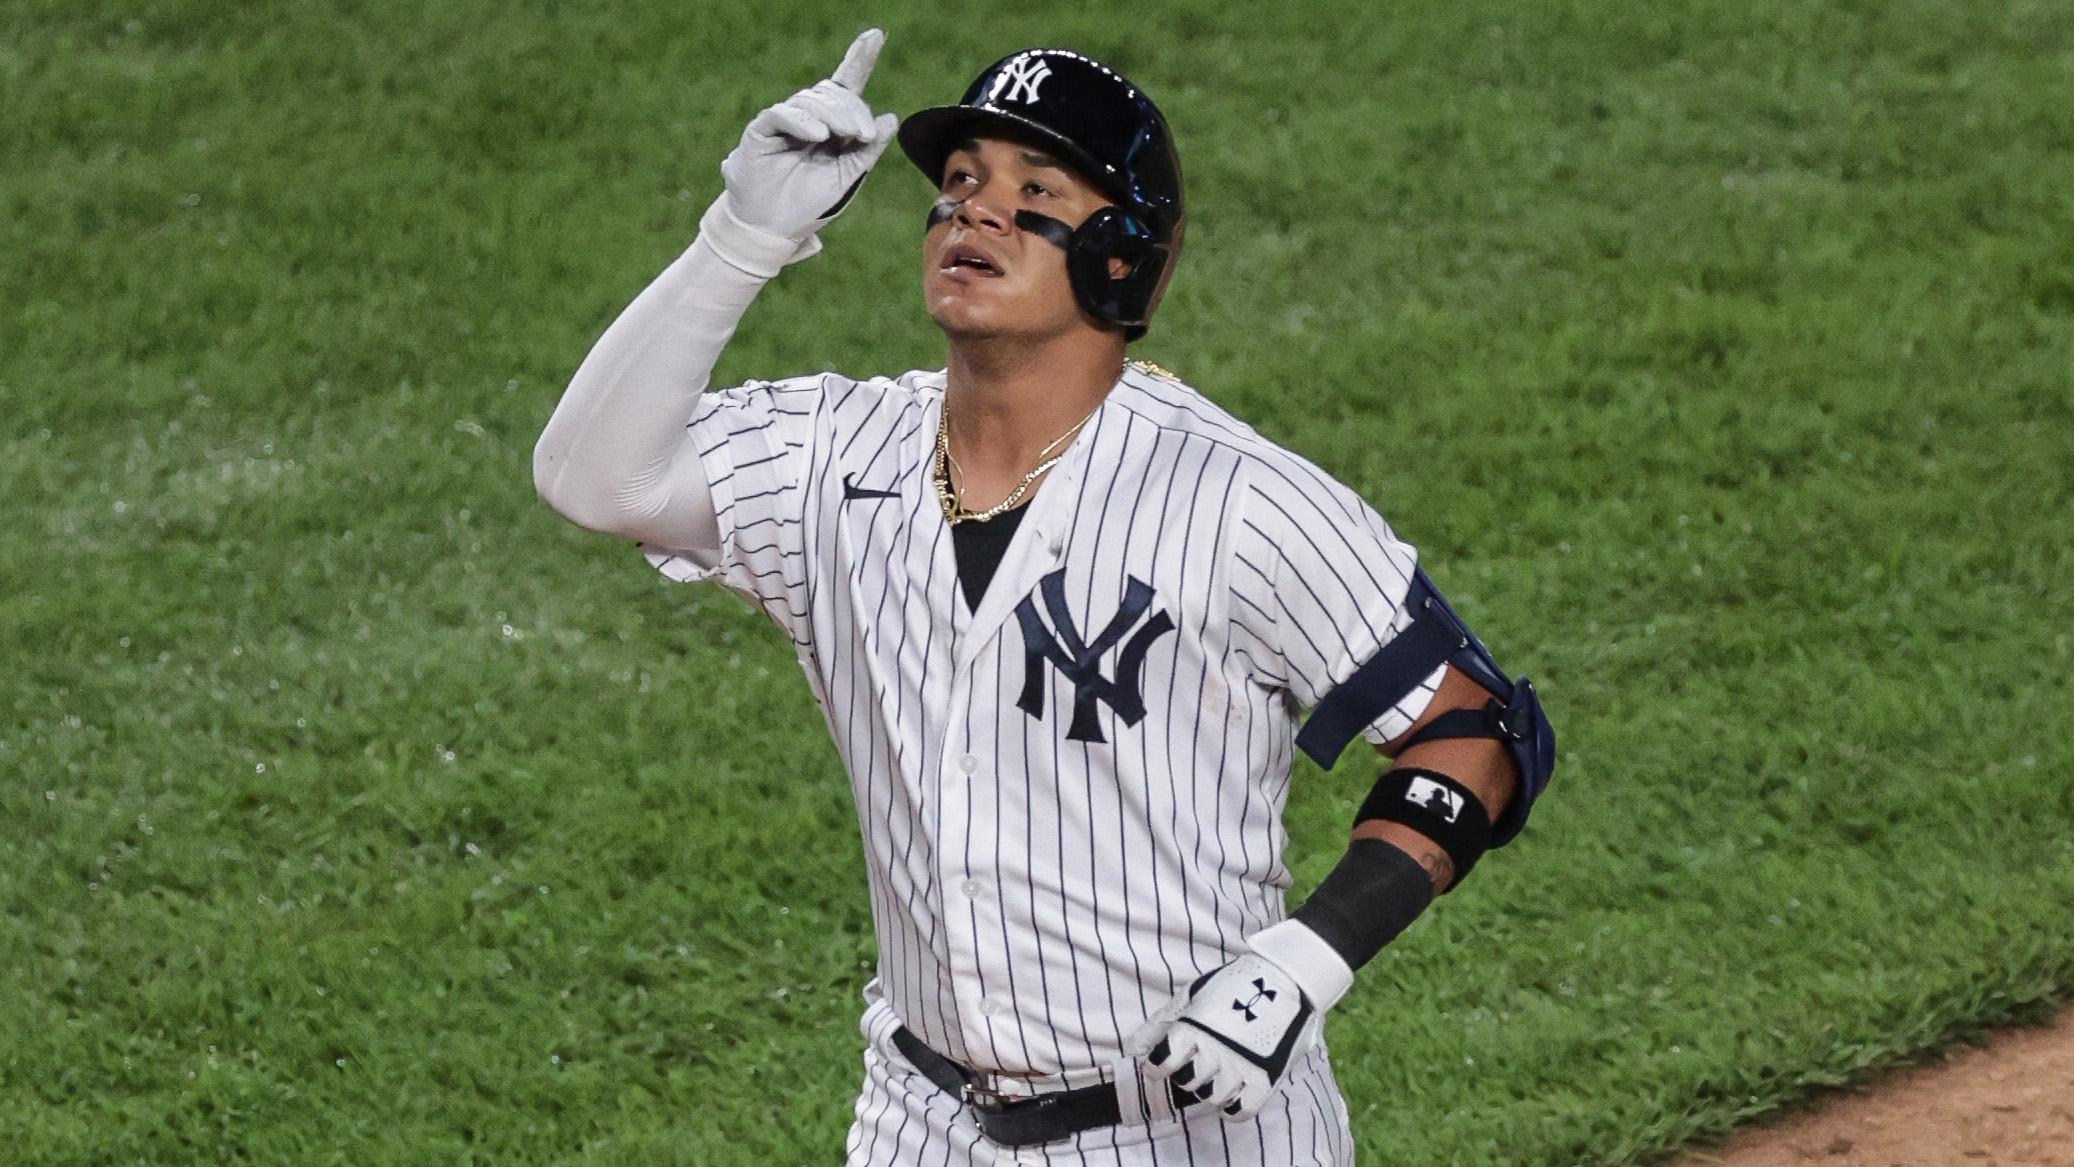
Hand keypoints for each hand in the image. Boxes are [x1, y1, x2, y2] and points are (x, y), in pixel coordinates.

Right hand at [719, 28, 899, 245]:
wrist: (775, 228)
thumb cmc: (810, 204)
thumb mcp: (848, 176)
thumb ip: (868, 149)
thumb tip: (891, 118)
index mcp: (831, 126)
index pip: (846, 86)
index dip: (859, 59)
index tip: (874, 36)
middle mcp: (809, 119)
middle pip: (833, 94)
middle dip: (854, 111)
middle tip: (865, 135)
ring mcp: (785, 122)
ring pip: (811, 100)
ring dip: (834, 115)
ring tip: (844, 136)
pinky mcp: (762, 130)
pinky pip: (782, 113)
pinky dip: (802, 121)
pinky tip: (818, 135)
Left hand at [1125, 953, 1321, 1121]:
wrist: (1286, 978)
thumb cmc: (1233, 986)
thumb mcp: (1191, 995)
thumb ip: (1160, 1023)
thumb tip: (1134, 1049)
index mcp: (1192, 1028)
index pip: (1162, 1064)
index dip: (1159, 1066)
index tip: (1164, 1062)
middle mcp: (1214, 1051)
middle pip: (1187, 1083)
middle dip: (1188, 1074)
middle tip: (1200, 1061)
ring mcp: (1240, 1068)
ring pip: (1212, 1097)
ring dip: (1211, 1088)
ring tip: (1220, 1071)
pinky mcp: (1265, 1079)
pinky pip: (1241, 1111)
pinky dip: (1233, 1108)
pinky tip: (1233, 1093)